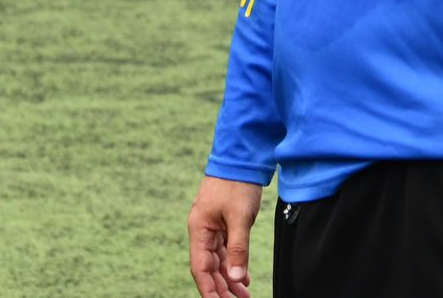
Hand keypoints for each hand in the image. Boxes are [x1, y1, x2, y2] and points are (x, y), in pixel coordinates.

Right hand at [188, 176, 261, 297]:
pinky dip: (234, 266)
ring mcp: (212, 228)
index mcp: (199, 229)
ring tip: (243, 297)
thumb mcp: (240, 216)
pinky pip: (226, 252)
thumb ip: (238, 248)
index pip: (200, 269)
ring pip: (218, 262)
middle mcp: (202, 232)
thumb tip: (236, 277)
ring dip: (229, 281)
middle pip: (208, 269)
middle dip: (221, 290)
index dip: (209, 290)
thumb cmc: (237, 184)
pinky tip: (243, 279)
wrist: (241, 158)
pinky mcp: (223, 225)